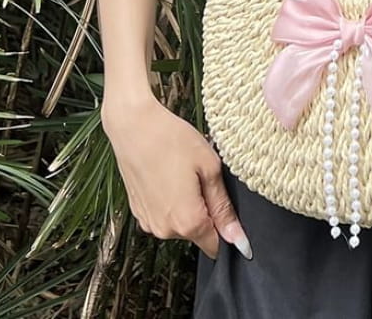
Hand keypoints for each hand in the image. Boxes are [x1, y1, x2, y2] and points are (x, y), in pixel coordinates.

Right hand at [100, 93, 252, 260]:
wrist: (134, 125)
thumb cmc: (172, 140)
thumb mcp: (209, 167)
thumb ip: (223, 206)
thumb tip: (237, 238)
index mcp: (187, 221)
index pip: (215, 245)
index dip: (227, 229)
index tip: (226, 205)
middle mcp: (165, 229)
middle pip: (199, 233)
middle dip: (207, 211)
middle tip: (203, 177)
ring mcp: (148, 221)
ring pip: (181, 224)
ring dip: (188, 205)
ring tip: (184, 173)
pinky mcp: (138, 211)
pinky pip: (164, 214)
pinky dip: (171, 200)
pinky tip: (170, 175)